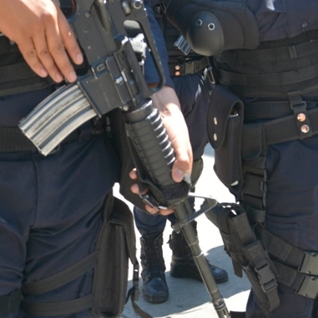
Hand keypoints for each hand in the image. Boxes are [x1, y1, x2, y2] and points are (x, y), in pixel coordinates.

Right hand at [0, 0, 82, 82]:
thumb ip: (47, 11)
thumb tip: (52, 26)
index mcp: (53, 9)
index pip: (68, 33)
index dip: (74, 49)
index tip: (78, 60)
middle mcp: (47, 19)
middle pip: (59, 47)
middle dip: (66, 64)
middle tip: (71, 76)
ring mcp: (35, 28)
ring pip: (46, 53)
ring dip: (52, 68)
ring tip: (57, 77)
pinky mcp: (21, 35)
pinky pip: (31, 54)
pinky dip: (36, 65)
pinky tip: (42, 72)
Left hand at [130, 87, 193, 214]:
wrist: (161, 107)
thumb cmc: (175, 124)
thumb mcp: (180, 142)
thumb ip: (182, 159)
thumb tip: (178, 177)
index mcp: (183, 165)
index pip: (179, 188)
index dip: (171, 201)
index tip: (162, 210)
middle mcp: (172, 165)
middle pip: (163, 187)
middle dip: (153, 197)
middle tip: (146, 203)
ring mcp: (160, 161)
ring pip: (152, 180)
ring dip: (144, 187)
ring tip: (136, 188)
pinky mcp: (149, 155)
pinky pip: (144, 170)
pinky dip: (138, 175)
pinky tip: (134, 174)